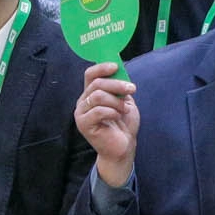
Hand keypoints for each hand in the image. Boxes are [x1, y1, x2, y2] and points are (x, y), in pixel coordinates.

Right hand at [74, 62, 138, 186]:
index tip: (115, 66)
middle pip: (96, 84)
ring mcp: (81, 113)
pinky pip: (98, 111)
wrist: (123, 147)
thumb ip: (119, 88)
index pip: (89, 75)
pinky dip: (112, 111)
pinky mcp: (83, 124)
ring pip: (98, 96)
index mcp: (91, 94)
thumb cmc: (123, 124)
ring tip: (125, 109)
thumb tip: (120, 71)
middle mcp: (83, 101)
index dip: (101, 68)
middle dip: (116, 84)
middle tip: (132, 89)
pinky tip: (118, 116)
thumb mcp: (124, 101)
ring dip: (116, 100)